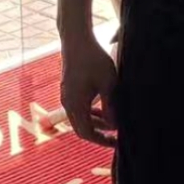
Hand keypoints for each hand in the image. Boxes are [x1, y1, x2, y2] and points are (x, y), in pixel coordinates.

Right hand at [58, 28, 119, 143]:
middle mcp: (67, 104)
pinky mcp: (68, 90)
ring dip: (96, 123)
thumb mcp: (108, 84)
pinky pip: (78, 109)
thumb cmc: (94, 59)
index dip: (102, 141)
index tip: (116, 142)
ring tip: (113, 121)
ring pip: (80, 119)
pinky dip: (90, 113)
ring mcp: (66, 97)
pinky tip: (103, 108)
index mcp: (76, 105)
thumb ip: (111, 107)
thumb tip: (116, 126)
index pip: (87, 133)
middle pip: (82, 129)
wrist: (76, 40)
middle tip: (116, 135)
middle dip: (99, 134)